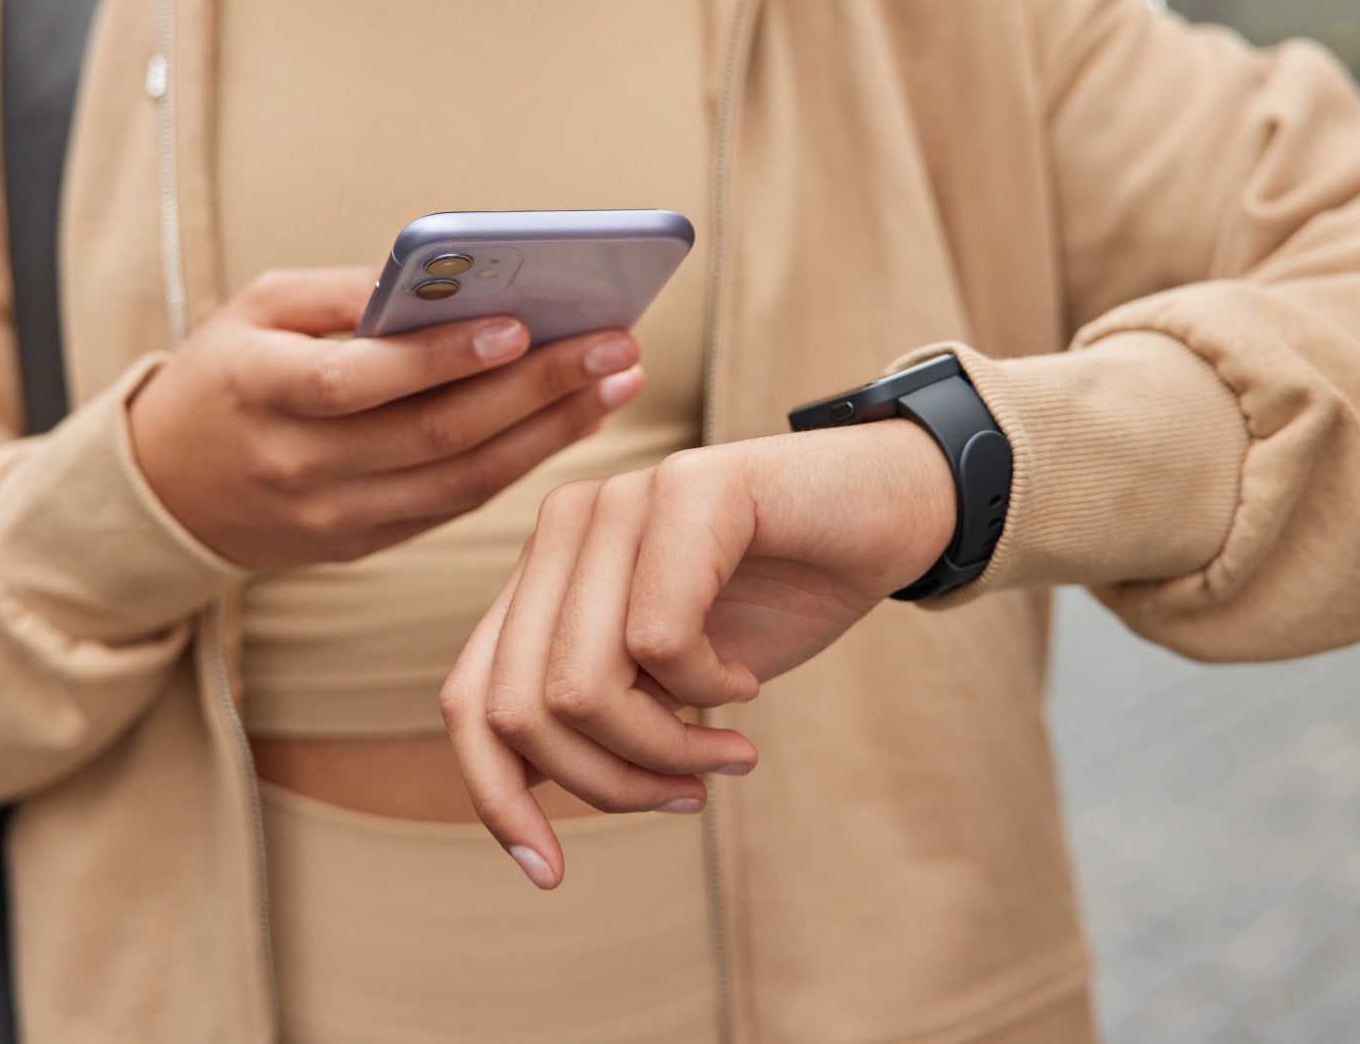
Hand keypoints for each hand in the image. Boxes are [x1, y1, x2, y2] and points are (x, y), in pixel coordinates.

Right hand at [129, 267, 642, 568]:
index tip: (519, 323)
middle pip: (434, 434)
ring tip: (616, 382)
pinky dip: (520, 461)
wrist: (168, 491)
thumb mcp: (257, 310)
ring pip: (461, 481)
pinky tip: (571, 420)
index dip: (439, 357)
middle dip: (536, 389)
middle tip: (614, 347)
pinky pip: (455, 504)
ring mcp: (334, 517)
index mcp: (260, 391)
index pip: (358, 381)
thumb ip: (344, 292)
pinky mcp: (363, 545)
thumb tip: (446, 274)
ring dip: (550, 432)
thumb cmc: (225, 375)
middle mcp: (299, 466)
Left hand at [440, 419, 954, 888]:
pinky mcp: (686, 487)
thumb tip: (522, 814)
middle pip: (518, 708)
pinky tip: (744, 683)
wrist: (890, 510)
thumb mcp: (667, 682)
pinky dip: (705, 691)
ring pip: (581, 686)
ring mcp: (618, 499)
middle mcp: (565, 527)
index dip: (495, 797)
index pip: (469, 698)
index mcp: (546, 572)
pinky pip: (657, 640)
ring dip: (663, 749)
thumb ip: (595, 720)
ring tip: (727, 749)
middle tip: (689, 792)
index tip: (549, 873)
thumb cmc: (778, 598)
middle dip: (607, 782)